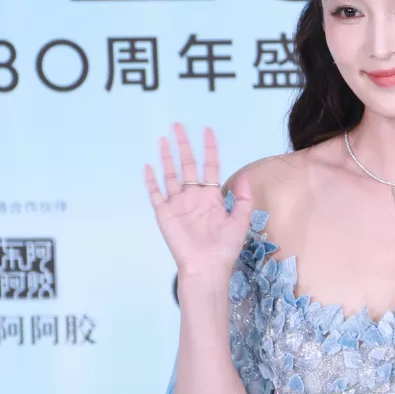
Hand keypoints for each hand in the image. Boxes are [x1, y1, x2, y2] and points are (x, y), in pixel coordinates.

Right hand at [145, 124, 253, 280]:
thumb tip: (245, 176)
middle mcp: (193, 196)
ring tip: (164, 139)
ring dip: (167, 157)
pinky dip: (151, 180)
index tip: (207, 131)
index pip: (210, 166)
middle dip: (184, 145)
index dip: (209, 148)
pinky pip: (156, 193)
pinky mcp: (165, 213)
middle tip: (179, 126)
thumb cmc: (225, 248)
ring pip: (170, 174)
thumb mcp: (241, 222)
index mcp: (211, 196)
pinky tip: (148, 167)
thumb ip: (243, 200)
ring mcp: (178, 204)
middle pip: (188, 164)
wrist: (207, 267)